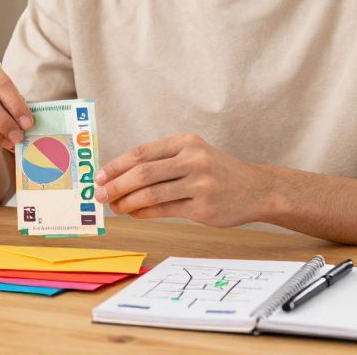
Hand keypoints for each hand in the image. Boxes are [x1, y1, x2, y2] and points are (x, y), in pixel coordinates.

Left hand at [94, 134, 266, 226]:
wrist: (257, 189)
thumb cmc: (217, 172)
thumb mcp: (193, 155)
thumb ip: (161, 162)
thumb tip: (120, 178)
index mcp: (186, 142)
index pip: (141, 152)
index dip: (116, 165)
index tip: (99, 177)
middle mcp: (193, 159)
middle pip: (142, 173)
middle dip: (116, 185)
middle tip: (100, 196)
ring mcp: (200, 184)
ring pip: (151, 193)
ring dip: (127, 202)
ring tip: (115, 207)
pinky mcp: (204, 207)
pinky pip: (165, 210)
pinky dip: (144, 213)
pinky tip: (134, 213)